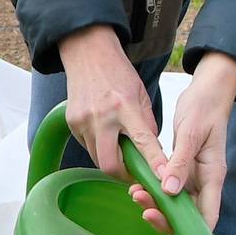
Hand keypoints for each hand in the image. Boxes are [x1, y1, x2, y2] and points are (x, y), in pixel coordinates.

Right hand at [56, 26, 169, 227]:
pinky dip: (98, 146)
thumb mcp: (141, 94)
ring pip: (97, 159)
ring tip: (118, 145)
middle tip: (133, 171)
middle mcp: (102, 116)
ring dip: (111, 159)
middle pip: (110, 164)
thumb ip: (147, 124)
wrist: (87, 54)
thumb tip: (152, 153)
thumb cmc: (118, 73)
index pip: (143, 142)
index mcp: (125, 106)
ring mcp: (83, 121)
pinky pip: (87, 146)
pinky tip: (103, 131)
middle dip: (123, 175)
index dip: (154, 163)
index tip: (164, 180)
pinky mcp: (71, 123)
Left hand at [132, 51, 235, 232]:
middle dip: (165, 216)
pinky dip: (154, 189)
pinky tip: (137, 185)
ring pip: (175, 201)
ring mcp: (193, 175)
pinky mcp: (183, 168)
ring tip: (134, 192)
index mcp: (213, 175)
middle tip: (142, 206)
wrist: (206, 92)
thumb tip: (170, 192)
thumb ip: (181, 163)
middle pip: (188, 213)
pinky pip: (168, 187)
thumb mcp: (191, 134)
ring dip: (155, 202)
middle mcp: (204, 180)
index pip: (208, 215)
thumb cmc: (203, 110)